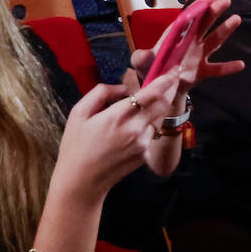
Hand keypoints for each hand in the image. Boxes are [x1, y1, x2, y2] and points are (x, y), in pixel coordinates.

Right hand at [52, 70, 187, 200]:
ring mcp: (142, 144)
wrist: (82, 182)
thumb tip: (122, 87)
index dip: (165, 80)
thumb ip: (100, 93)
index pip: (150, 94)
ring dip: (155, 108)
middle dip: (169, 90)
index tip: (174, 69)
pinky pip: (150, 133)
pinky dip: (147, 125)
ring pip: (157, 118)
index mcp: (117, 116)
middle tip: (171, 78)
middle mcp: (135, 129)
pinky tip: (132, 128)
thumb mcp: (79, 113)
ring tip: (141, 106)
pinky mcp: (144, 154)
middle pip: (163, 104)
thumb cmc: (76, 146)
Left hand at [126, 0, 244, 94]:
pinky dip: (228, 67)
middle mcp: (191, 42)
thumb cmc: (150, 69)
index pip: (188, 17)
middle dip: (214, 11)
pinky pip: (217, 69)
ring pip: (214, 41)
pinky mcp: (203, 71)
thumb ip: (141, 58)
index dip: (199, 6)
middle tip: (225, 0)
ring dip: (225, 30)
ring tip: (236, 19)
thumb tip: (144, 54)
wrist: (159, 89)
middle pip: (204, 24)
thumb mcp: (141, 63)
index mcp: (176, 35)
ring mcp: (199, 56)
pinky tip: (240, 64)